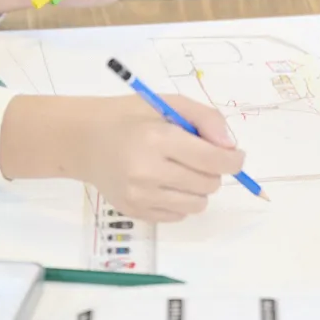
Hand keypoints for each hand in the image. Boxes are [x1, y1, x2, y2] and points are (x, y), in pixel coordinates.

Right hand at [0, 94, 243, 221]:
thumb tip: (230, 147)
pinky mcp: (134, 212)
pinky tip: (164, 182)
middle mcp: (147, 171)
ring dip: (199, 188)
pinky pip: (178, 216)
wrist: (83, 139)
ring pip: (197, 204)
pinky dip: (180, 201)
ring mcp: (139, 196)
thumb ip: (205, 119)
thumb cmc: (130, 117)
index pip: (212, 159)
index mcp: (157, 139)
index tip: (236, 156)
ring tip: (181, 170)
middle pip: (208, 184)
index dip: (233, 159)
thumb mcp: (167, 103)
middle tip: (198, 156)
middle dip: (213, 170)